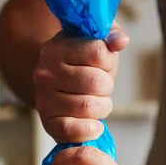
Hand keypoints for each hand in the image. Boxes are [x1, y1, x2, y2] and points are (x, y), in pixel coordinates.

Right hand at [33, 23, 128, 142]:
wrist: (58, 86)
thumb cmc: (81, 64)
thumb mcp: (94, 41)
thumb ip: (110, 34)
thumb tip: (120, 41)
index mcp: (57, 47)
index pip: (98, 53)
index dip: (109, 61)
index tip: (103, 64)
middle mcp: (45, 73)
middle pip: (96, 82)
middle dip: (107, 87)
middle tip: (101, 88)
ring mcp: (44, 100)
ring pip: (88, 107)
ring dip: (102, 108)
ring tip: (97, 103)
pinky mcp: (47, 124)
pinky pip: (71, 130)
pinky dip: (89, 130)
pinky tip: (95, 125)